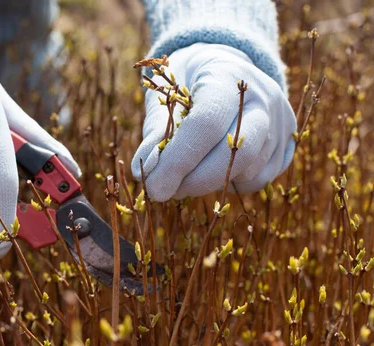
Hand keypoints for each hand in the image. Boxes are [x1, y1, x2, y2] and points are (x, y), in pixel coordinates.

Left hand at [132, 43, 295, 200]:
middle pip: (238, 152)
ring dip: (208, 184)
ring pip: (250, 170)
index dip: (178, 161)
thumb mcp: (164, 99)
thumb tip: (144, 173)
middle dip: (195, 181)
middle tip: (163, 191)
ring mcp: (281, 119)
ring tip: (182, 178)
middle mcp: (264, 96)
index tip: (152, 187)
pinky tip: (211, 169)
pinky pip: (259, 178)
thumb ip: (155, 134)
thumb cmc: (185, 85)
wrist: (223, 68)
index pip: (206, 124)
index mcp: (228, 74)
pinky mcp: (288, 141)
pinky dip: (230, 183)